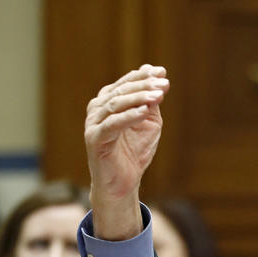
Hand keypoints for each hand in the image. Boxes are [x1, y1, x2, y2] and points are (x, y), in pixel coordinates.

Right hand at [84, 64, 168, 239]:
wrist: (124, 182)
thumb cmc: (135, 152)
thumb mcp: (149, 123)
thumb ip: (151, 101)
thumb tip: (154, 71)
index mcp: (108, 102)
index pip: (126, 84)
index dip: (144, 77)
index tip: (163, 72)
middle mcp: (97, 109)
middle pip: (121, 91)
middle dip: (144, 86)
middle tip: (163, 84)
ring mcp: (93, 124)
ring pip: (115, 104)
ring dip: (139, 98)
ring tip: (159, 96)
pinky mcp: (94, 139)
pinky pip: (112, 125)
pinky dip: (128, 117)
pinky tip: (144, 112)